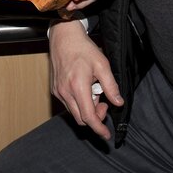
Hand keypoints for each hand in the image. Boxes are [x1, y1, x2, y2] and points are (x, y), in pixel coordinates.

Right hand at [49, 18, 123, 140]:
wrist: (64, 37)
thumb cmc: (83, 48)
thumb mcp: (103, 65)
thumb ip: (111, 86)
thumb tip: (118, 103)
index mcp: (78, 86)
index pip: (88, 117)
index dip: (99, 128)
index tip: (106, 135)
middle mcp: (65, 92)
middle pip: (81, 119)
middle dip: (95, 116)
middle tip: (103, 102)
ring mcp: (58, 91)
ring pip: (74, 112)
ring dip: (86, 109)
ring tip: (93, 91)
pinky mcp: (55, 89)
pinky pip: (68, 104)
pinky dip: (78, 103)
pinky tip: (84, 89)